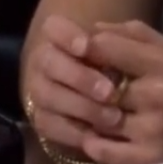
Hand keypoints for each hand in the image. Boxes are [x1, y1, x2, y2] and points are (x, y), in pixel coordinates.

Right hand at [24, 15, 127, 153]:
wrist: (102, 91)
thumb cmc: (120, 59)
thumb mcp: (124, 43)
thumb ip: (118, 38)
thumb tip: (105, 37)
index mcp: (60, 36)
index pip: (53, 27)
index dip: (67, 35)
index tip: (87, 45)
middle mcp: (43, 60)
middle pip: (50, 64)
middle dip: (80, 78)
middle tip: (110, 92)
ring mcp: (38, 90)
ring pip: (49, 98)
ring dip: (82, 108)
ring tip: (114, 118)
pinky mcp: (40, 119)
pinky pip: (49, 127)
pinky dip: (74, 132)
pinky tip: (98, 136)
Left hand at [78, 20, 162, 163]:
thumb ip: (137, 36)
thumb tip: (94, 27)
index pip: (109, 47)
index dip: (84, 47)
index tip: (71, 49)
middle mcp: (157, 94)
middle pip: (98, 83)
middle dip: (80, 81)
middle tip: (69, 80)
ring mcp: (150, 129)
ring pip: (96, 117)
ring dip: (84, 113)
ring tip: (78, 108)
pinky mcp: (145, 160)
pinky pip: (102, 149)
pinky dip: (91, 142)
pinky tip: (93, 135)